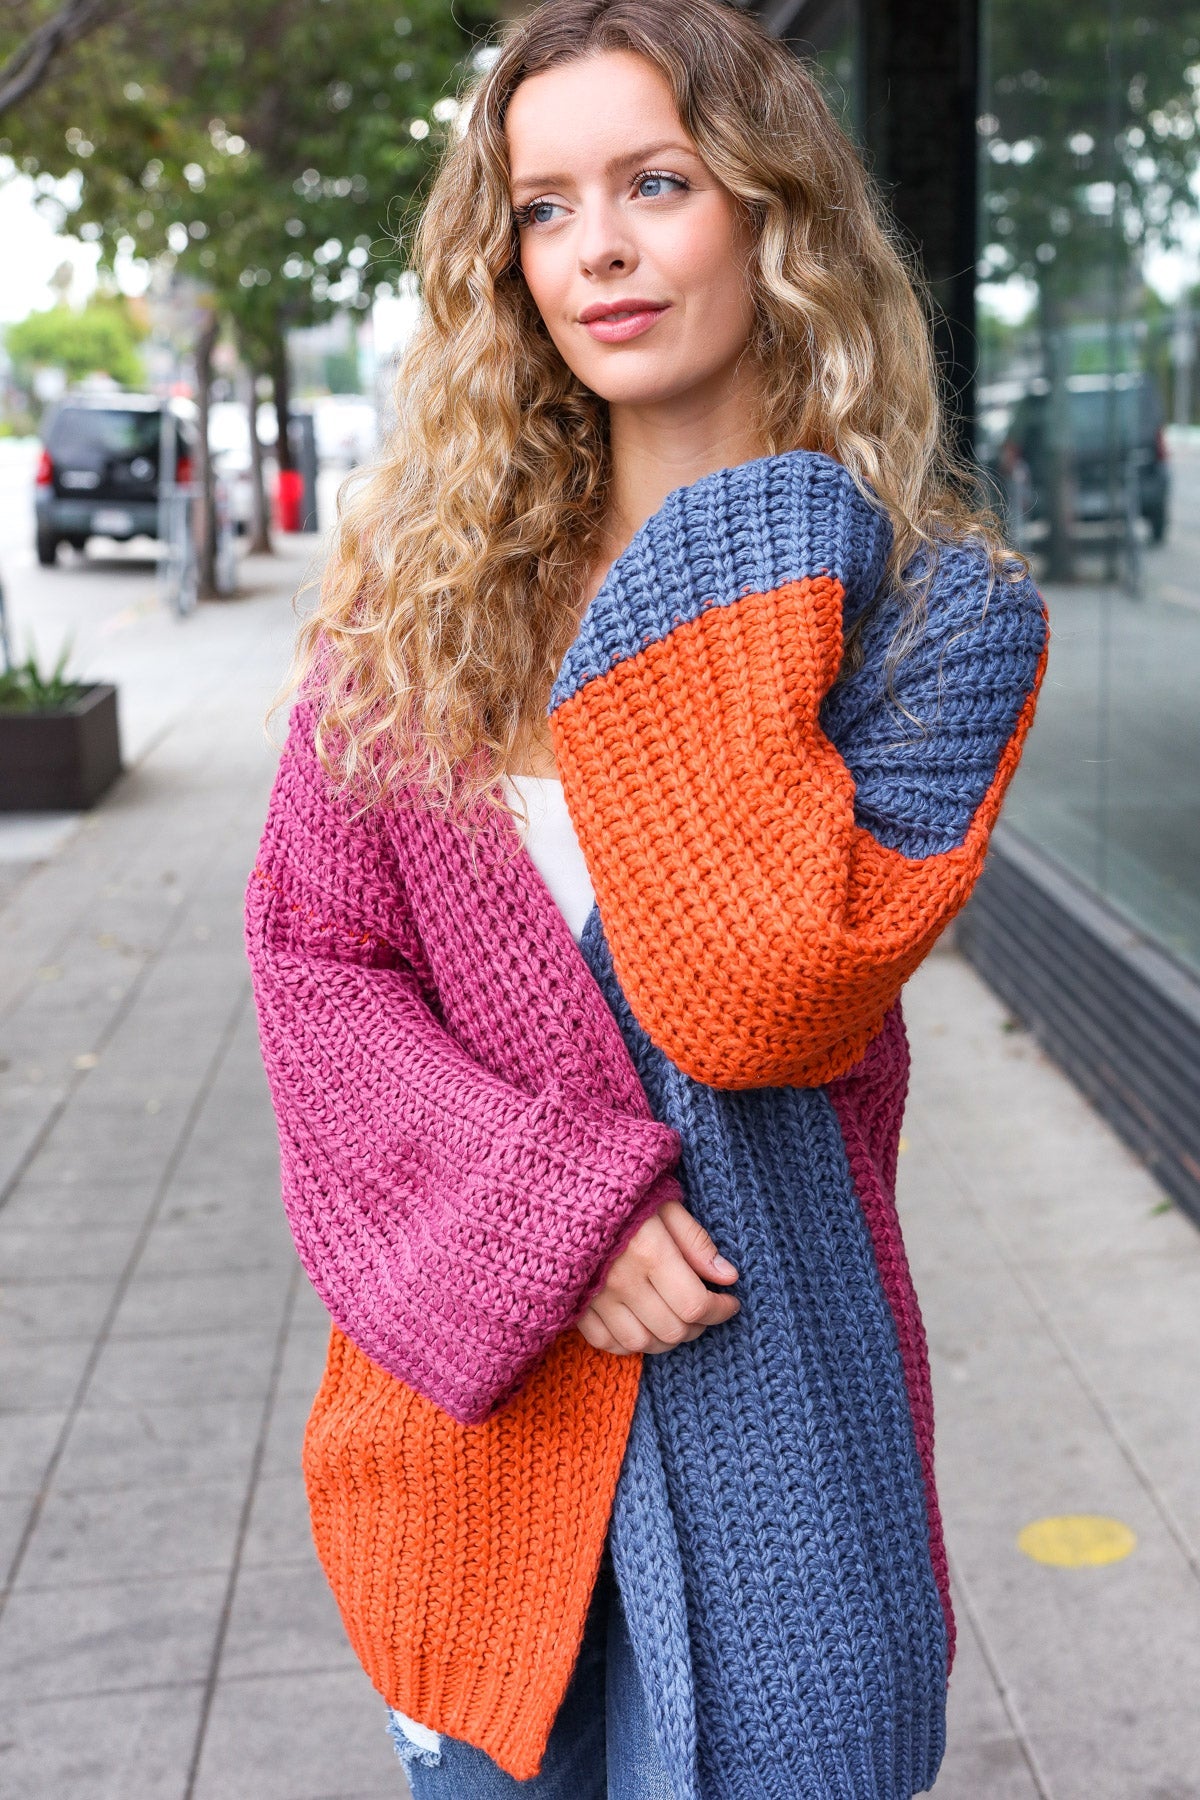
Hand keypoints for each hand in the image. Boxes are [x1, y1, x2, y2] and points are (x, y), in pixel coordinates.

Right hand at [577, 1197, 739, 1355]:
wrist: (561, 1191)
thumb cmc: (621, 1195)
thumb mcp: (665, 1204)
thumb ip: (696, 1242)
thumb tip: (728, 1277)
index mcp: (648, 1252)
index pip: (695, 1303)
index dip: (720, 1310)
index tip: (730, 1302)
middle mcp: (621, 1281)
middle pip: (672, 1330)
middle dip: (698, 1326)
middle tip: (705, 1309)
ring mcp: (594, 1297)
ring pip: (641, 1343)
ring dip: (666, 1339)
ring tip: (676, 1319)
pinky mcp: (574, 1305)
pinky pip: (606, 1342)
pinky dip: (628, 1344)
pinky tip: (642, 1325)